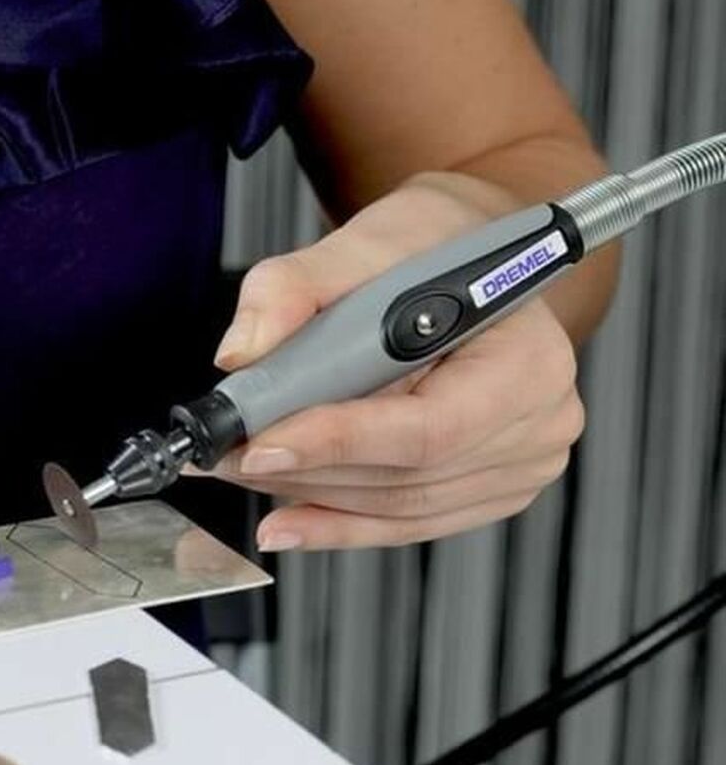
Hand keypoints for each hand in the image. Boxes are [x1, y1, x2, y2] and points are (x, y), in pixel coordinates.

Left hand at [207, 173, 584, 551]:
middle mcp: (540, 420)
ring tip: (241, 471)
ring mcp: (521, 464)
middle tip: (223, 456)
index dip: (338, 443)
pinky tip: (287, 516)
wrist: (465, 257)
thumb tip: (241, 353)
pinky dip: (339, 521)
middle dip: (303, 469)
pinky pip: (406, 522)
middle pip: (405, 478)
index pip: (429, 429)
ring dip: (308, 495)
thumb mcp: (359, 242)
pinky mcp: (489, 490)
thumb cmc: (432, 245)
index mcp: (528, 357)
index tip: (261, 444)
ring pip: (398, 507)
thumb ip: (293, 289)